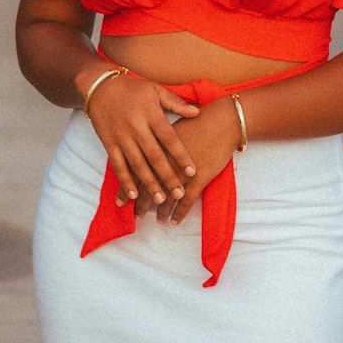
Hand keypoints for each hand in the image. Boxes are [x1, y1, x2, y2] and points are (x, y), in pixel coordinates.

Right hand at [84, 72, 199, 205]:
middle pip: (154, 156)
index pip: (169, 138)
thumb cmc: (132, 88)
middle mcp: (136, 127)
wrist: (99, 86)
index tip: (192, 172)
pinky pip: (117, 165)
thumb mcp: (155, 90)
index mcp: (150, 114)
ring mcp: (121, 137)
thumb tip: (197, 112)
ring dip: (149, 183)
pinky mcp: (108, 143)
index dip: (181, 156)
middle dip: (168, 176)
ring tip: (160, 199)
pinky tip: (133, 194)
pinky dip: (125, 180)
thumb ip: (176, 102)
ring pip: (137, 164)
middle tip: (179, 194)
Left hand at [131, 97, 240, 224]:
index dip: (127, 188)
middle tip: (135, 216)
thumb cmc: (198, 121)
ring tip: (158, 221)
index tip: (120, 201)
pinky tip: (175, 221)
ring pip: (167, 197)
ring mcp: (182, 172)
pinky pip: (186, 201)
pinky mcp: (198, 178)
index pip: (137, 173)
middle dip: (141, 204)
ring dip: (161, 211)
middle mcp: (166, 162)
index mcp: (157, 148)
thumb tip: (145, 150)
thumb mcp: (172, 126)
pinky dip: (180, 212)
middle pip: (149, 187)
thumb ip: (157, 140)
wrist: (223, 121)